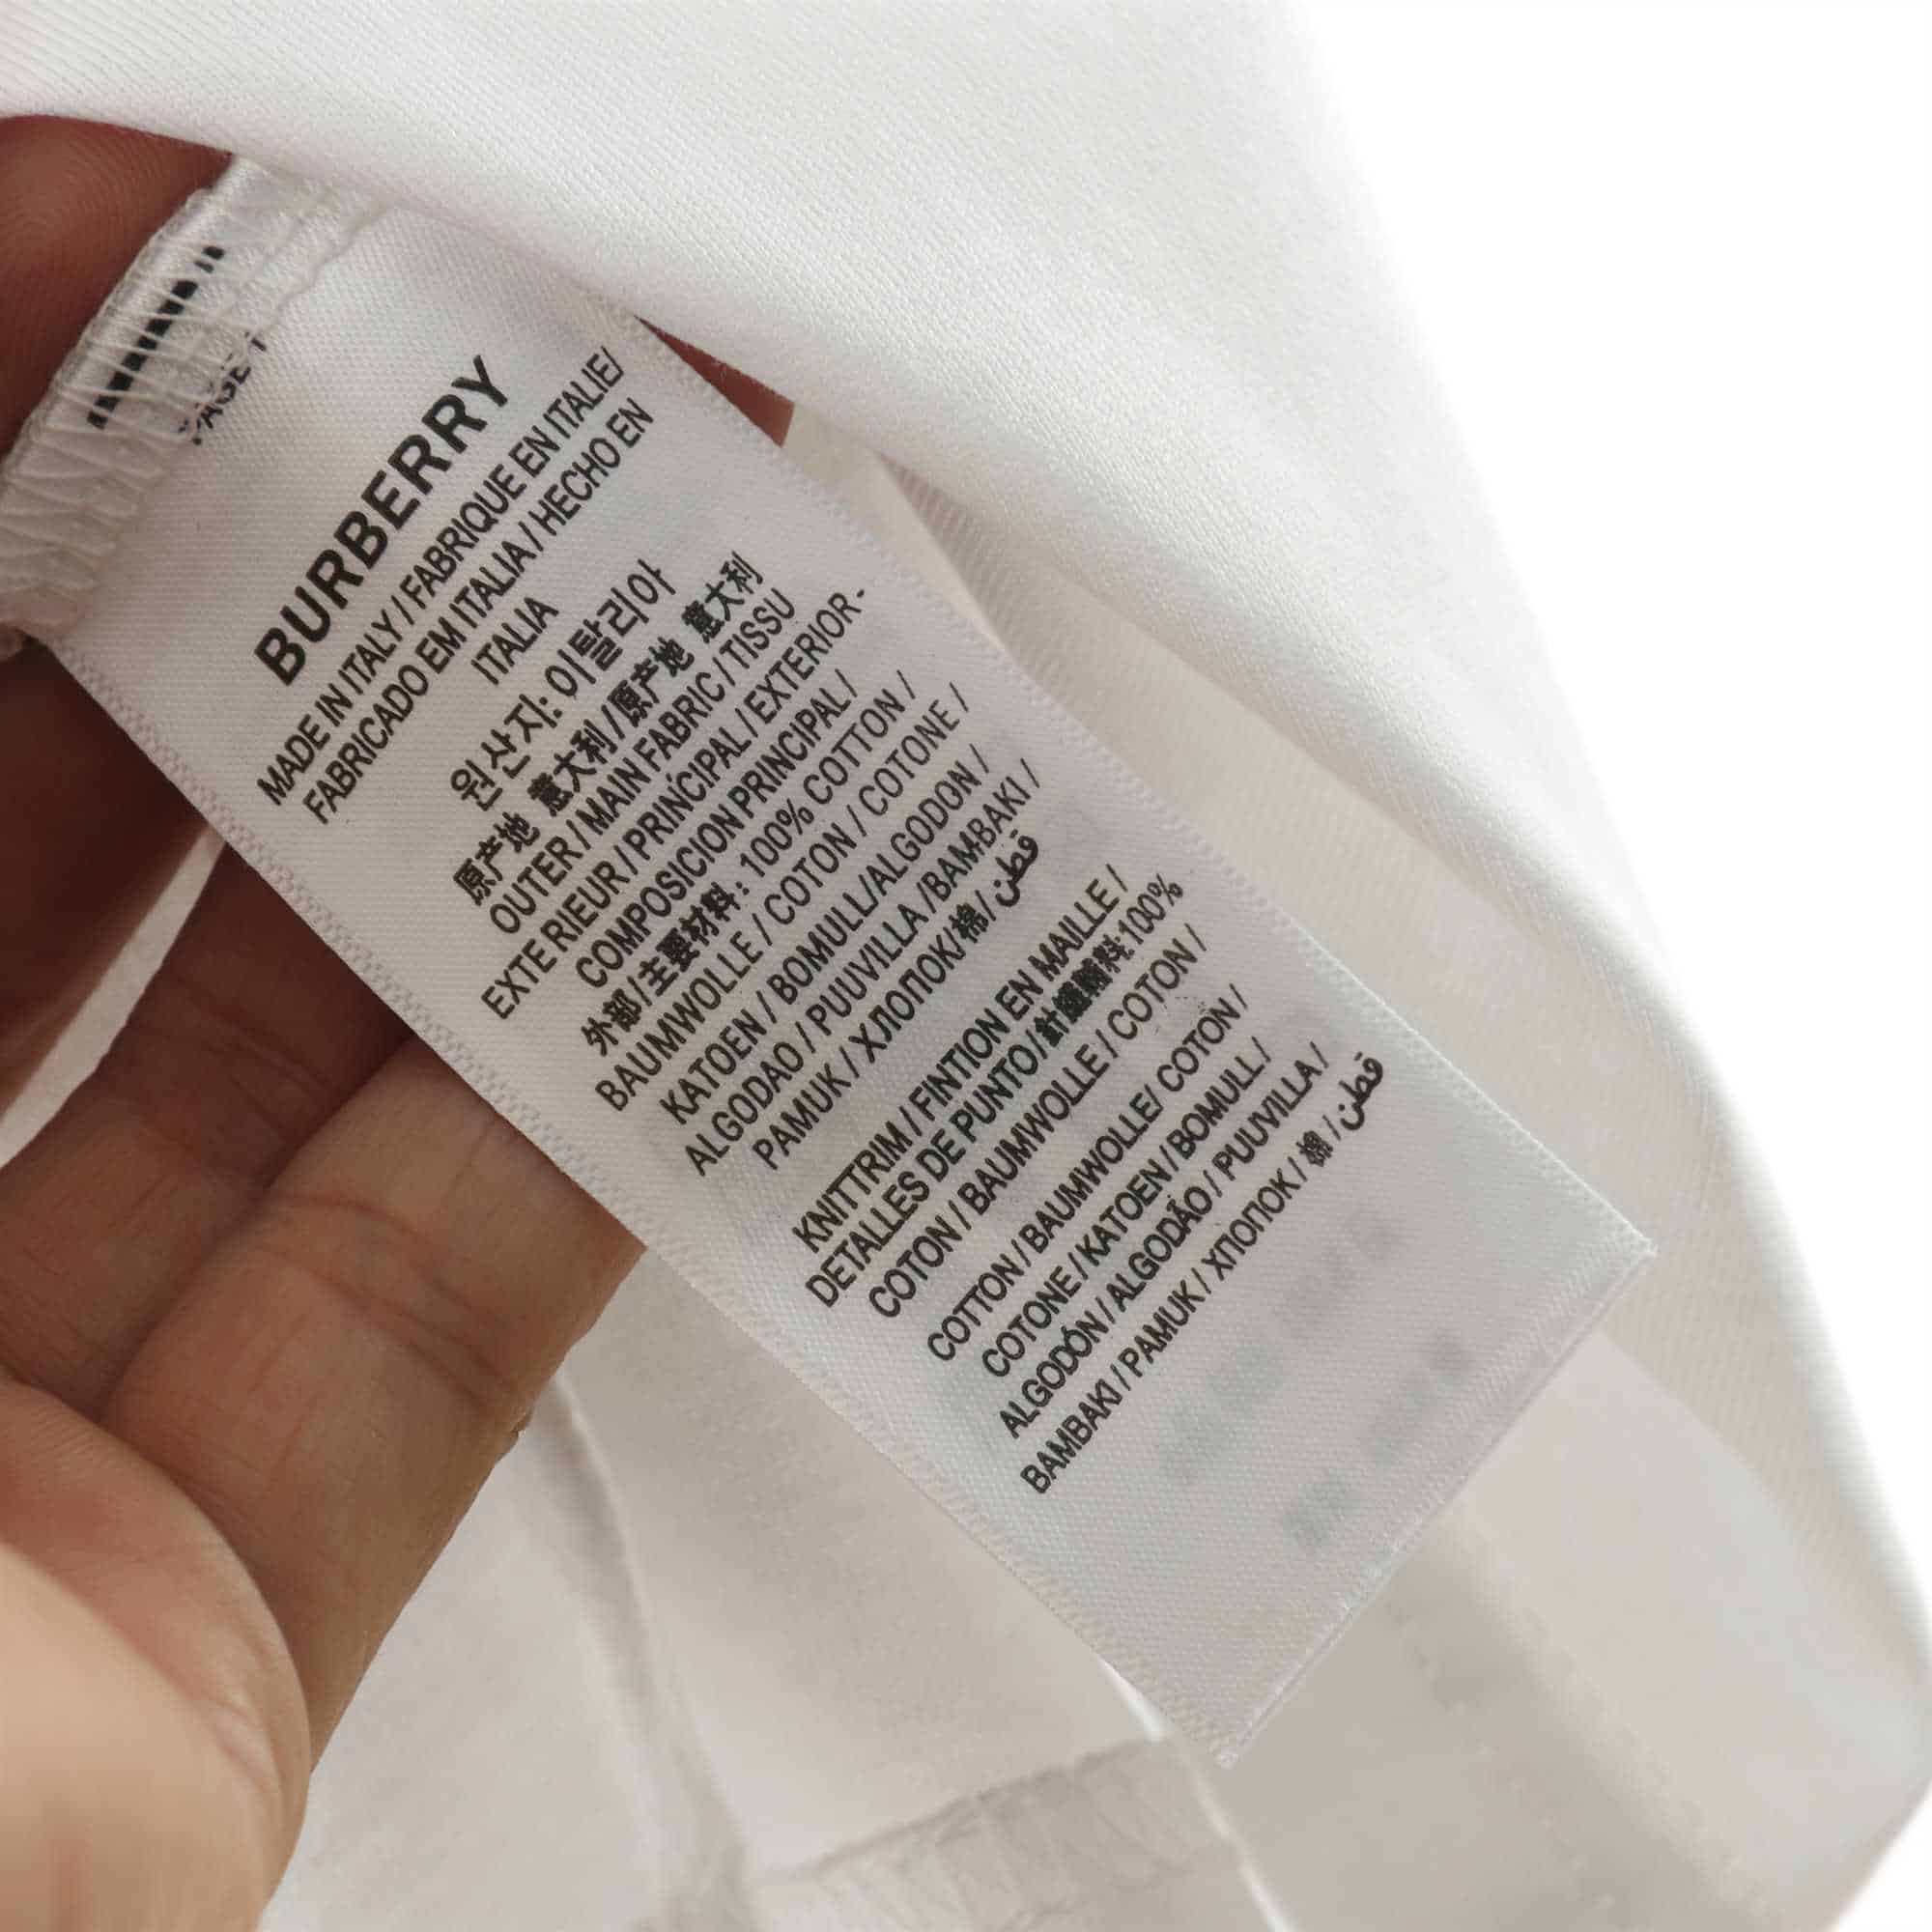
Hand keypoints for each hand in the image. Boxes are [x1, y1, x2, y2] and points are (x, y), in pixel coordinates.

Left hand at [0, 118, 787, 1928]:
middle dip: (306, 588)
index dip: (21, 376)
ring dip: (495, 842)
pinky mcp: (213, 1639)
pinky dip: (580, 1133)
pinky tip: (709, 943)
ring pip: (284, 1067)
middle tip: (512, 390)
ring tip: (673, 625)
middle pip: (74, 822)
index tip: (221, 215)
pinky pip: (428, 1327)